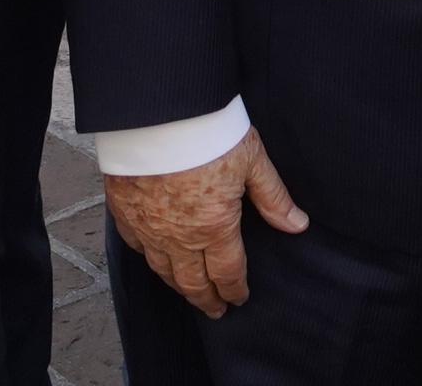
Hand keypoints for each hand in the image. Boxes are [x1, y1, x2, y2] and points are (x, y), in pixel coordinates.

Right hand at [107, 130, 308, 316]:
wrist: (156, 110)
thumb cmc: (207, 131)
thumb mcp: (252, 160)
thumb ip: (273, 197)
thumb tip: (298, 225)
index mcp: (215, 228)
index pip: (227, 273)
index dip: (234, 290)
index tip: (238, 299)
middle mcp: (180, 237)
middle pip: (193, 283)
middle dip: (207, 300)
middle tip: (214, 311)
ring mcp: (148, 227)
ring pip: (162, 270)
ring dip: (178, 286)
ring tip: (187, 292)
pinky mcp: (123, 210)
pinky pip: (135, 246)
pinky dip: (147, 257)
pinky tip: (153, 257)